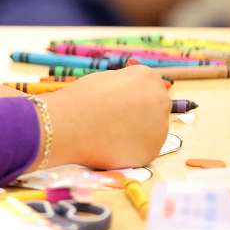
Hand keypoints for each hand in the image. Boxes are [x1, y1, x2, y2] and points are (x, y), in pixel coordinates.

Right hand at [40, 65, 169, 169]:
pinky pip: (142, 150)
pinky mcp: (152, 151)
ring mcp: (160, 128)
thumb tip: (132, 93)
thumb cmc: (80, 98)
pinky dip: (129, 149)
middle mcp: (161, 100)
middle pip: (154, 107)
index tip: (114, 99)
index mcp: (148, 77)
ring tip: (108, 133)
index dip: (131, 93)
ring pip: (151, 130)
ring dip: (135, 131)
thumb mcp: (105, 79)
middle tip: (111, 118)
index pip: (148, 84)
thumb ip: (125, 85)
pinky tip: (110, 146)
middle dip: (138, 112)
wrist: (68, 125)